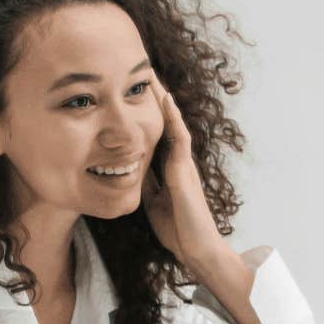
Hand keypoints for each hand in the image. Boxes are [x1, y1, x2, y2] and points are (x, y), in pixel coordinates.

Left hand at [144, 74, 229, 272]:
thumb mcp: (151, 201)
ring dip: (164, 100)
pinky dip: (173, 117)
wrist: (196, 249)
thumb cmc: (178, 230)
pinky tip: (166, 99)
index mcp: (170, 170)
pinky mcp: (185, 171)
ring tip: (152, 76)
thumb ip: (144, 183)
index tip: (132, 95)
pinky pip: (180, 137)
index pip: (155, 136)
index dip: (146, 115)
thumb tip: (127, 169)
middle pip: (165, 123)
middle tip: (142, 74)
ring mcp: (184, 164)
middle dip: (154, 100)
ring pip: (173, 124)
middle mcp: (178, 162)